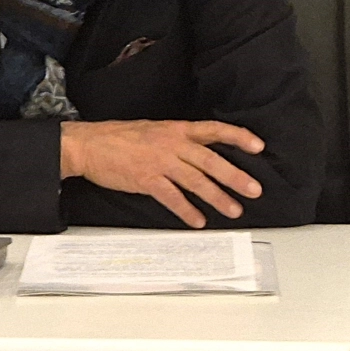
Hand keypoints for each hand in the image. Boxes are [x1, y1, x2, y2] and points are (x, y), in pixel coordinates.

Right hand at [60, 119, 264, 227]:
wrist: (91, 144)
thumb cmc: (123, 137)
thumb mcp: (157, 129)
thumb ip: (180, 140)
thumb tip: (203, 153)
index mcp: (179, 129)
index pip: (215, 130)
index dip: (238, 137)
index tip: (259, 147)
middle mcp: (174, 144)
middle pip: (211, 160)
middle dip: (235, 176)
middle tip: (255, 190)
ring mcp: (161, 162)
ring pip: (196, 181)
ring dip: (217, 197)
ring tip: (234, 210)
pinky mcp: (147, 179)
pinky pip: (172, 198)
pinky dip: (187, 211)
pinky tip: (199, 221)